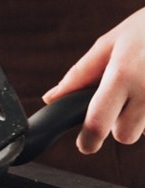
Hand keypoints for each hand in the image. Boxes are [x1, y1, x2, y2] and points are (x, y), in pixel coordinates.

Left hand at [42, 6, 144, 153]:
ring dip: (144, 118)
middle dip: (120, 125)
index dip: (88, 140)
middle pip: (126, 135)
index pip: (99, 122)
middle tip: (125, 101)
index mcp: (123, 75)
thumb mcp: (111, 43)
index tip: (85, 145)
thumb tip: (51, 98)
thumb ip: (80, 75)